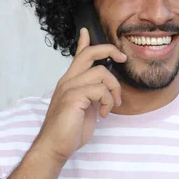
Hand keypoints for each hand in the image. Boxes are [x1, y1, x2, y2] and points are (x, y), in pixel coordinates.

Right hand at [32, 28, 126, 163]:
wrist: (55, 147)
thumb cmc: (70, 130)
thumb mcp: (85, 107)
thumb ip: (93, 94)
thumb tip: (105, 87)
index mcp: (70, 81)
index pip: (78, 56)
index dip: (84, 42)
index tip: (86, 31)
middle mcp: (68, 80)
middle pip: (90, 54)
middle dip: (109, 50)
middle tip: (123, 58)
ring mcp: (69, 87)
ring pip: (102, 73)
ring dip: (114, 90)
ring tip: (112, 105)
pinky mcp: (73, 97)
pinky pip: (100, 90)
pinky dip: (108, 102)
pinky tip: (104, 114)